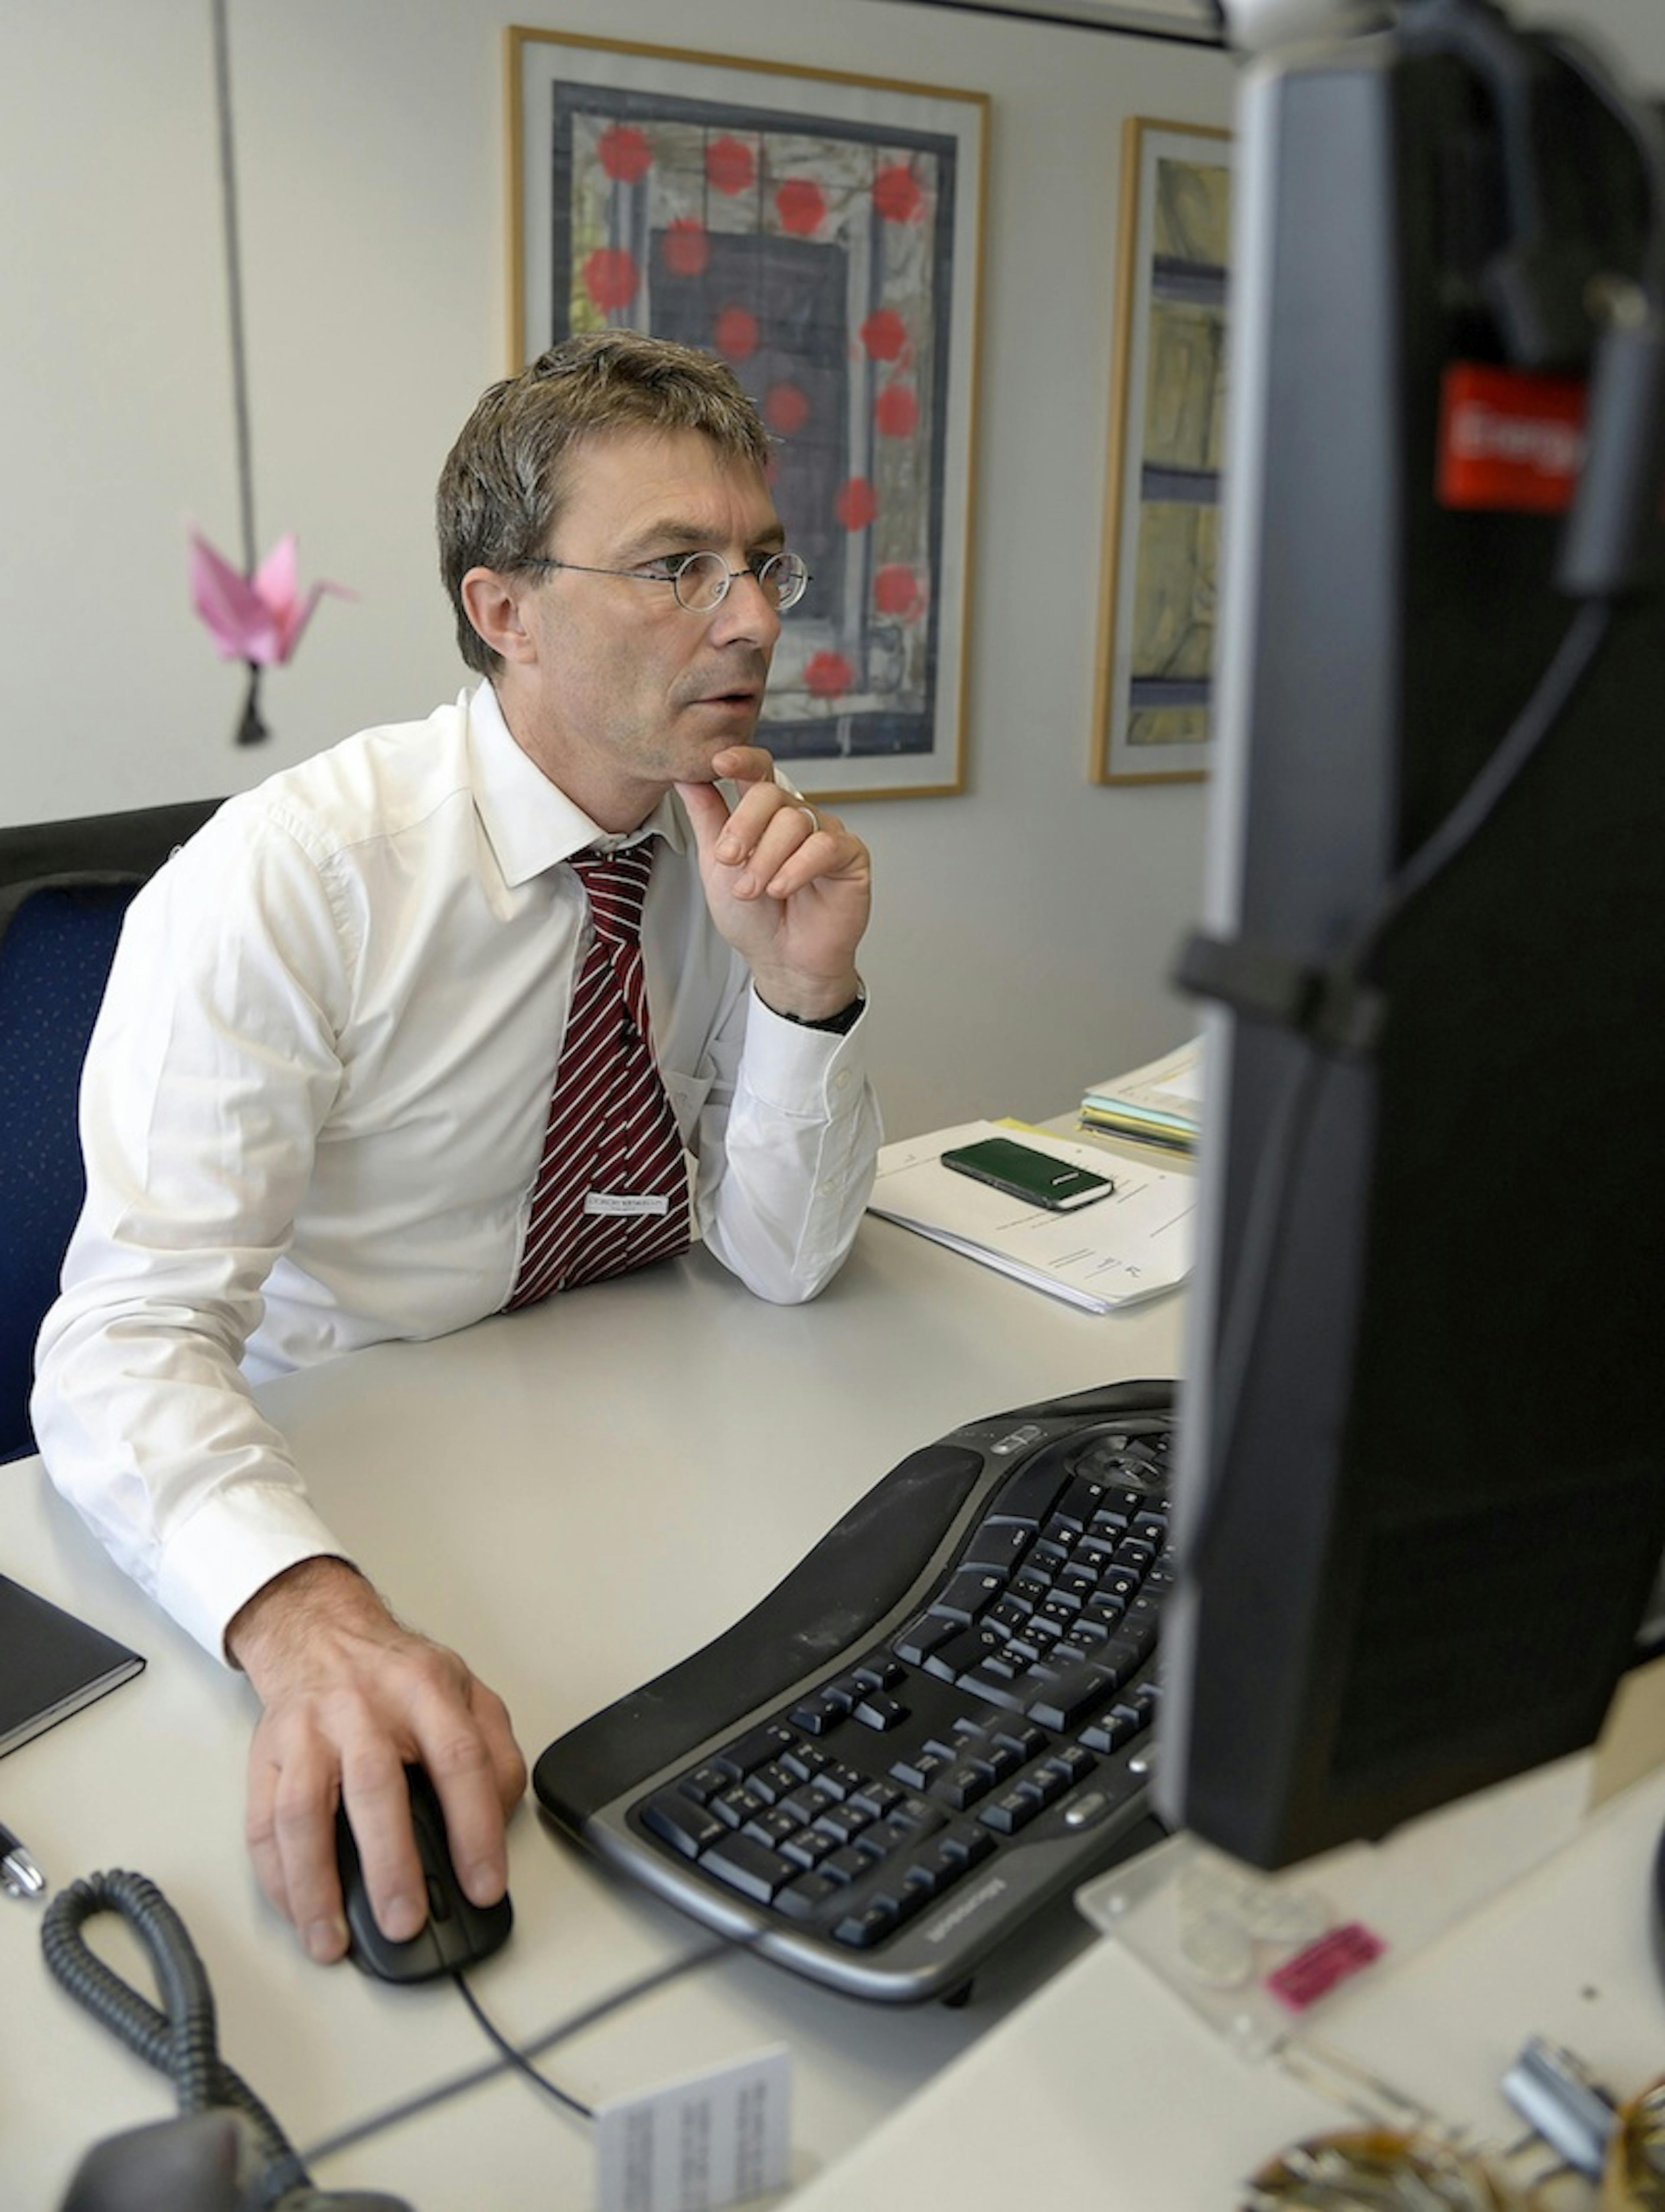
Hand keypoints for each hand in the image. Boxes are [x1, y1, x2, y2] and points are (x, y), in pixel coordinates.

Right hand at [228, 1558, 526, 1963]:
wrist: (321, 1633)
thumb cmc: (398, 1675)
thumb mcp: (467, 1692)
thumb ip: (496, 1751)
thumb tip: (497, 1819)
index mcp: (424, 1690)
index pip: (460, 1759)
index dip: (476, 1827)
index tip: (484, 1885)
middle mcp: (362, 1708)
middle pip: (375, 1787)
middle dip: (390, 1865)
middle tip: (405, 1922)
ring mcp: (307, 1732)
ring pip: (302, 1812)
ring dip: (315, 1884)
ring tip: (331, 1940)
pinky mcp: (265, 1755)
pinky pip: (261, 1823)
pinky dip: (275, 1877)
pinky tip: (295, 1911)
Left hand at [677, 747, 870, 1021]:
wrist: (782, 962)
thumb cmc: (753, 918)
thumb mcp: (716, 865)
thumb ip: (706, 818)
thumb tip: (686, 776)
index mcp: (765, 814)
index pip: (758, 771)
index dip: (741, 760)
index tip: (718, 762)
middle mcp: (796, 818)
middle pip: (771, 793)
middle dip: (743, 827)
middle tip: (729, 860)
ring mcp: (826, 834)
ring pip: (795, 820)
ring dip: (766, 858)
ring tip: (754, 890)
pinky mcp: (851, 856)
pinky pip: (824, 846)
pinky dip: (797, 868)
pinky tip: (782, 889)